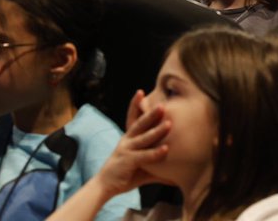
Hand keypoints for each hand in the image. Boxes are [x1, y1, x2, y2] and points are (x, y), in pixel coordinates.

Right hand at [47, 91, 171, 220]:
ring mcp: (126, 150)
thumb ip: (156, 165)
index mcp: (128, 138)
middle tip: (162, 104)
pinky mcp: (128, 161)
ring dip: (157, 130)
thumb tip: (173, 173)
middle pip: (140, 124)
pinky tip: (165, 149)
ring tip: (169, 124)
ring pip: (144, 138)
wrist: (104, 185)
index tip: (140, 92)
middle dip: (150, 113)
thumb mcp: (141, 167)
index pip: (132, 118)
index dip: (135, 105)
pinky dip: (155, 153)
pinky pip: (144, 156)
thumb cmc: (124, 174)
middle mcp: (126, 141)